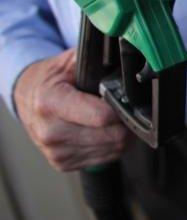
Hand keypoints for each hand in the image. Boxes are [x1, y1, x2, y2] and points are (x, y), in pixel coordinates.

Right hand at [13, 49, 128, 171]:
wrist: (28, 97)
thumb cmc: (53, 79)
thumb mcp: (70, 61)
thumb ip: (96, 59)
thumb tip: (126, 56)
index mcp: (51, 102)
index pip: (101, 116)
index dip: (121, 108)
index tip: (126, 99)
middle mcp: (50, 131)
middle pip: (112, 136)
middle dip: (125, 122)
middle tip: (124, 109)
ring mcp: (55, 151)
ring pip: (113, 150)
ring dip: (120, 135)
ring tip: (113, 118)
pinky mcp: (62, 164)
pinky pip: (104, 159)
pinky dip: (110, 146)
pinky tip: (102, 131)